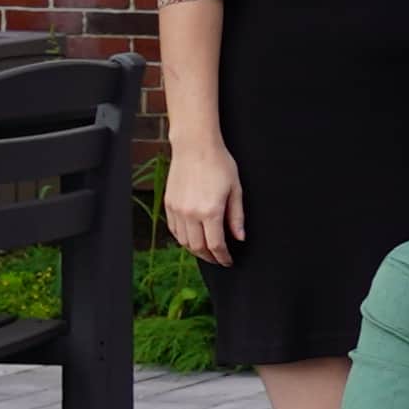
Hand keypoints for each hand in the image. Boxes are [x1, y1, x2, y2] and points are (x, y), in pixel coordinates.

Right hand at [165, 138, 245, 264]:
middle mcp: (190, 214)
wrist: (195, 146)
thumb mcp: (235, 189)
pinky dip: (183, 239)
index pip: (216, 245)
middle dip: (210, 257)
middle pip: (198, 247)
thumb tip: (239, 237)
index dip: (223, 257)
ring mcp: (177, 210)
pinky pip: (174, 230)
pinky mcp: (168, 204)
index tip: (229, 261)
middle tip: (219, 259)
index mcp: (210, 211)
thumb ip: (237, 217)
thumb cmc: (219, 164)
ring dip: (195, 250)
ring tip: (207, 251)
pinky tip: (192, 238)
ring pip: (184, 241)